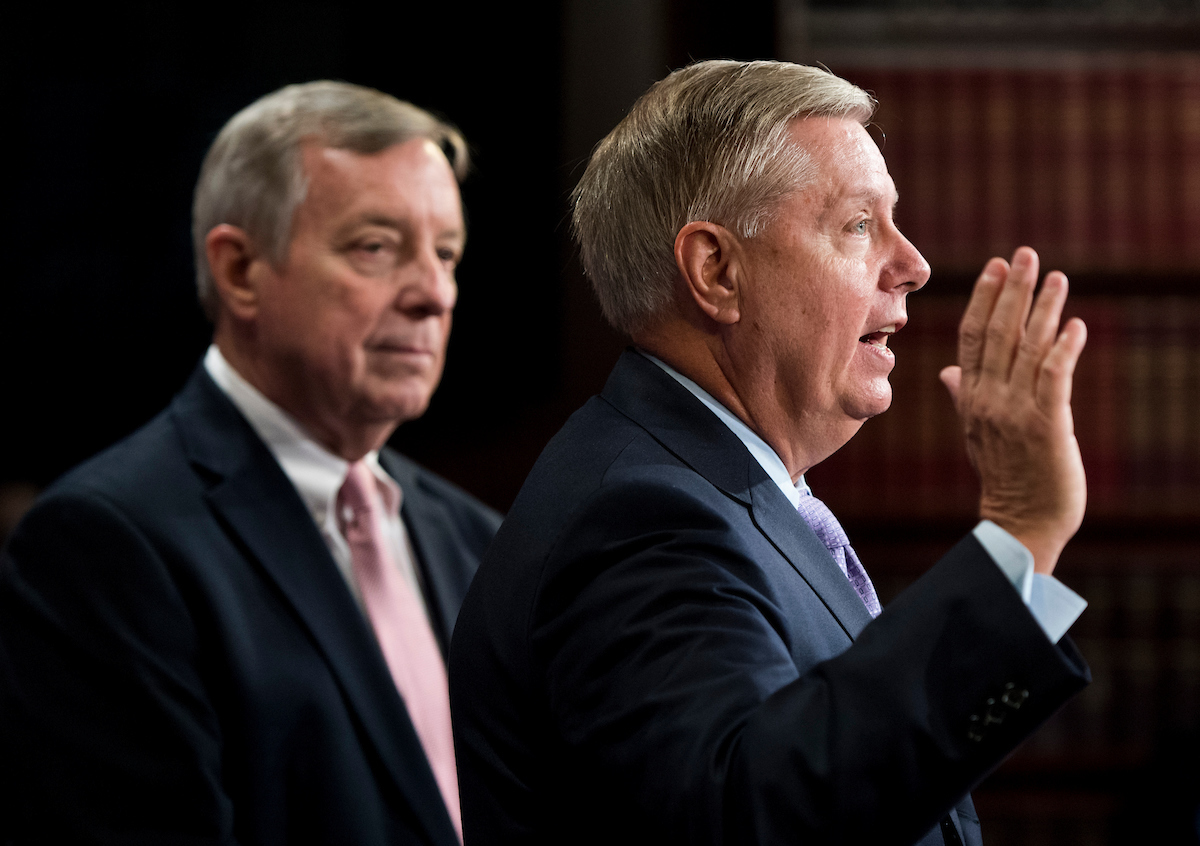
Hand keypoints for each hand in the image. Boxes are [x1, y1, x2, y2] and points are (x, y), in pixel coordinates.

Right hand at [939, 247, 1087, 574]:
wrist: (1021, 521)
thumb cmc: (1005, 477)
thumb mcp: (976, 433)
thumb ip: (963, 397)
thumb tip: (948, 372)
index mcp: (970, 398)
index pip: (972, 338)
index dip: (983, 298)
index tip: (996, 266)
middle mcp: (988, 400)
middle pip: (997, 333)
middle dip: (1013, 290)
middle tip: (1026, 254)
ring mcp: (1015, 411)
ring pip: (1027, 348)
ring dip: (1044, 309)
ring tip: (1057, 277)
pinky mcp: (1045, 425)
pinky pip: (1053, 377)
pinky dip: (1064, 348)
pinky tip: (1076, 325)